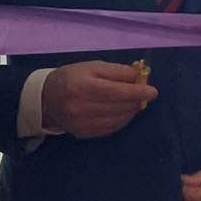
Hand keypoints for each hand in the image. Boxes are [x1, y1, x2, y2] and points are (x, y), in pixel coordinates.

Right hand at [42, 61, 157, 138]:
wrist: (47, 98)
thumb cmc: (73, 77)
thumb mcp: (92, 67)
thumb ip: (117, 71)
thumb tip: (139, 76)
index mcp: (83, 87)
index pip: (117, 92)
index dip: (137, 92)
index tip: (153, 91)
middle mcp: (82, 108)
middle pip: (119, 107)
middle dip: (136, 100)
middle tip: (145, 94)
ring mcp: (82, 124)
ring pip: (118, 120)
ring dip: (131, 111)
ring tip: (133, 101)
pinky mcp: (84, 134)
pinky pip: (111, 128)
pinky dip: (122, 120)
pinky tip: (123, 112)